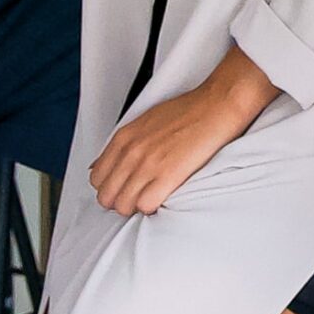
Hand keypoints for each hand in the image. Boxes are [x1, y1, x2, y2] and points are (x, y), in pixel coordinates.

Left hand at [90, 47, 279, 215]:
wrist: (216, 106)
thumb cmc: (186, 112)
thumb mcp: (144, 123)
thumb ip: (120, 146)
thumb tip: (97, 166)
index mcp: (123, 138)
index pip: (97, 178)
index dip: (110, 188)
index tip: (123, 188)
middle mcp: (131, 152)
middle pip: (106, 196)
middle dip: (119, 201)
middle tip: (137, 197)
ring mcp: (148, 164)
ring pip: (123, 205)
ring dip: (136, 207)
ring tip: (152, 197)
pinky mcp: (168, 175)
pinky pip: (145, 206)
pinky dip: (152, 207)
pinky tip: (163, 198)